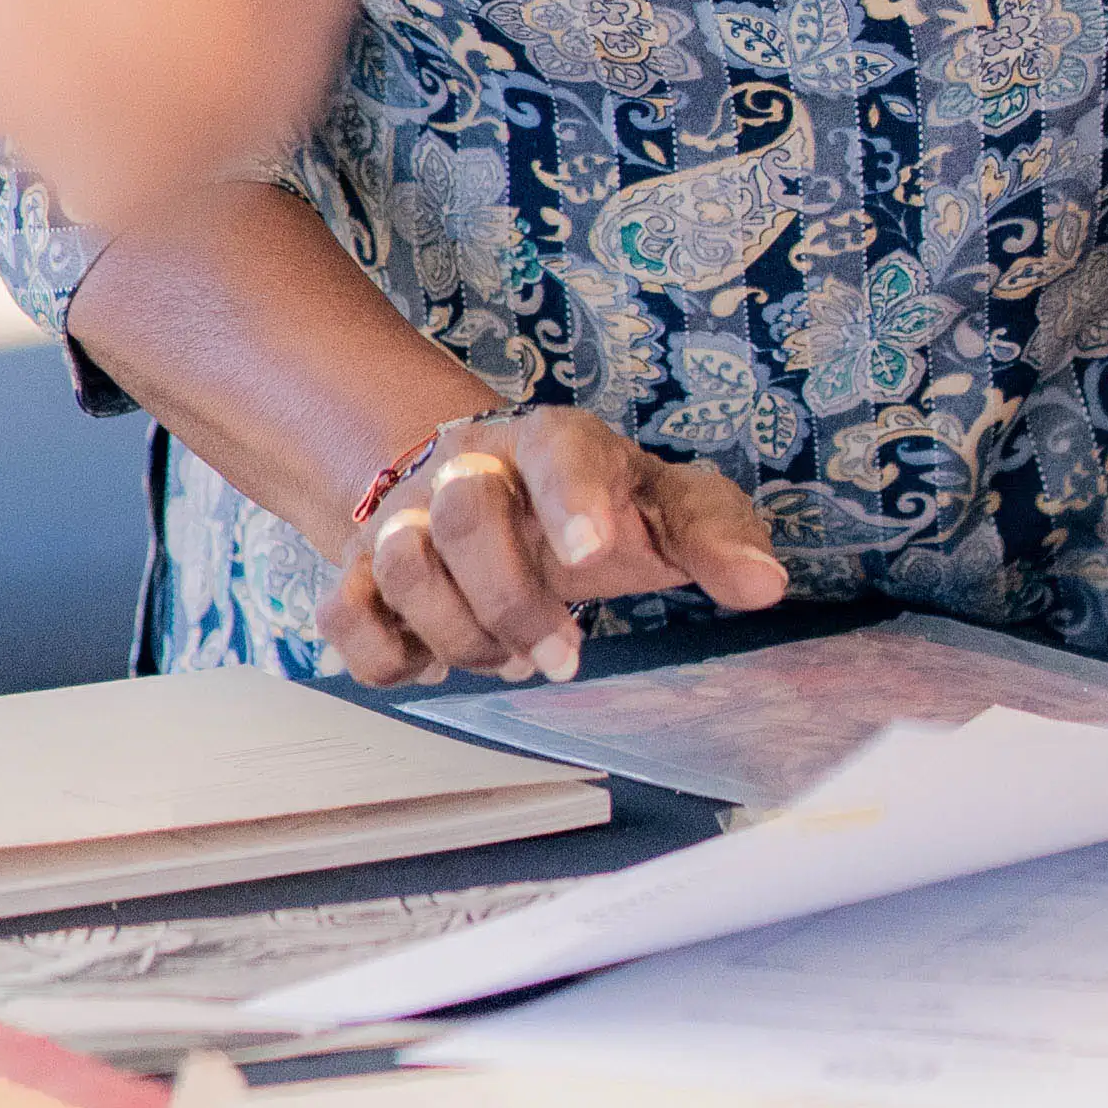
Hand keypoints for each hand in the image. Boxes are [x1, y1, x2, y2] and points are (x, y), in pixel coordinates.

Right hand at [316, 405, 786, 687]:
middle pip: (462, 511)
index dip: (572, 499)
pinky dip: (387, 656)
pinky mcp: (359, 572)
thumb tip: (764, 585)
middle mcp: (468, 468)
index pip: (560, 452)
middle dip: (511, 598)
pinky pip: (343, 616)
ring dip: (458, 632)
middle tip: (561, 655)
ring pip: (397, 564)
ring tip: (506, 653)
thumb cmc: (597, 506)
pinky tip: (437, 662)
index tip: (594, 554)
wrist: (491, 491)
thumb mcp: (667, 509)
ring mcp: (405, 518)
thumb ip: (717, 536)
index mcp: (553, 445)